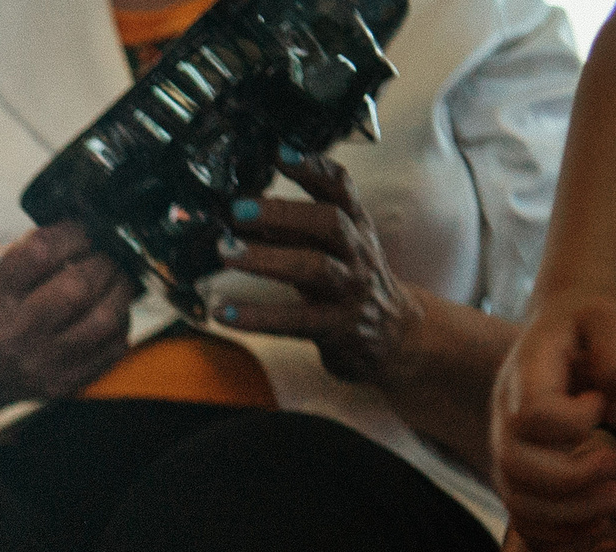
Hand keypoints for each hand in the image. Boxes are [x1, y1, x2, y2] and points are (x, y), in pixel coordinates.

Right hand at [0, 223, 137, 423]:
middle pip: (79, 286)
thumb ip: (16, 249)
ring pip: (104, 320)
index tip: (82, 230)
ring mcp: (39, 361)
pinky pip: (111, 350)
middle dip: (102, 260)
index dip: (72, 233)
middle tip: (104, 254)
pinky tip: (110, 312)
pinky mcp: (59, 383)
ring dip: (119, 291)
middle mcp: (13, 330)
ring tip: (114, 280)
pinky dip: (121, 325)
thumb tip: (72, 227)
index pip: (41, 251)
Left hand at [212, 151, 423, 384]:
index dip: (313, 167)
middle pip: (329, 222)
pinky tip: (222, 311)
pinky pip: (295, 321)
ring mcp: (349, 290)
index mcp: (355, 226)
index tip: (279, 151)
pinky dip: (255, 316)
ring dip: (266, 258)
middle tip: (237, 209)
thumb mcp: (330, 248)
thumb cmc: (349, 283)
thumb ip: (292, 229)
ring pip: (314, 268)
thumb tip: (237, 212)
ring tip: (225, 252)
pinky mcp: (336, 327)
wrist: (394, 336)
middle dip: (283, 212)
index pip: (340, 188)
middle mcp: (356, 253)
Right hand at [491, 292, 615, 543]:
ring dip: (571, 511)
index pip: (534, 415)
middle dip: (573, 478)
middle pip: (517, 464)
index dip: (573, 420)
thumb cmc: (592, 323)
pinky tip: (597, 523)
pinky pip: (523, 513)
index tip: (601, 402)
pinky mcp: (520, 468)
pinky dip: (557, 529)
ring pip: (518, 497)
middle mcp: (505, 414)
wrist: (567, 325)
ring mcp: (507, 444)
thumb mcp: (614, 318)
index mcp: (525, 374)